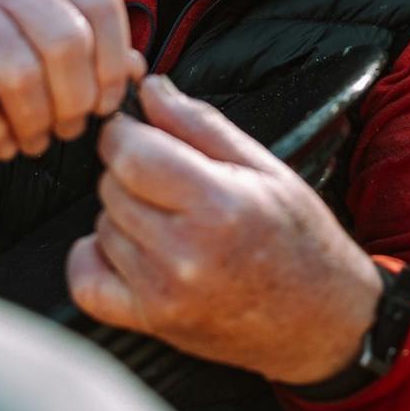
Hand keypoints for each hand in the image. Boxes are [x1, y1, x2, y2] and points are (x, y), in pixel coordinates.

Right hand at [0, 0, 145, 160]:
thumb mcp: (23, 14)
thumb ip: (81, 35)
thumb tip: (136, 71)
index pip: (101, 2)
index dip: (113, 59)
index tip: (105, 101)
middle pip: (64, 42)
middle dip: (75, 100)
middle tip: (68, 130)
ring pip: (18, 74)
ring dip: (35, 123)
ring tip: (34, 142)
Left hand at [67, 76, 382, 384]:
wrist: (322, 319)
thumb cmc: (300, 239)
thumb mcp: (264, 167)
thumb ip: (200, 123)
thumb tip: (150, 88)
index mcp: (218, 204)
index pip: (130, 153)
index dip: (124, 133)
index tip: (137, 131)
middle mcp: (186, 253)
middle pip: (111, 187)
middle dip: (129, 171)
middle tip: (168, 180)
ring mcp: (164, 293)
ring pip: (102, 226)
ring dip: (122, 214)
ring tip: (167, 218)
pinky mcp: (152, 322)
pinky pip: (87, 283)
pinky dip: (95, 259)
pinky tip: (128, 249)